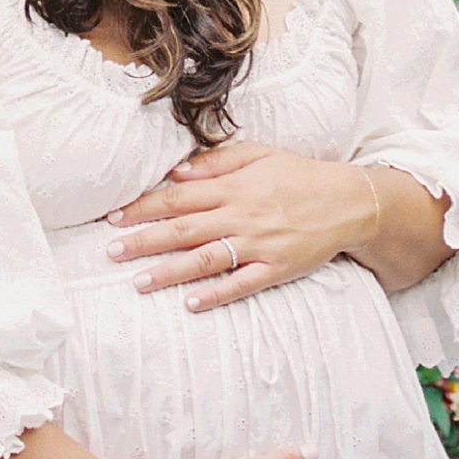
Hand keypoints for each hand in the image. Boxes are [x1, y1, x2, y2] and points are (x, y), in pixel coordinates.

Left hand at [105, 141, 376, 311]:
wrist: (347, 201)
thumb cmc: (298, 175)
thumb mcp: (259, 154)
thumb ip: (217, 162)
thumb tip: (177, 172)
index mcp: (233, 186)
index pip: (179, 197)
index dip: (144, 207)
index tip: (114, 217)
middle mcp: (241, 215)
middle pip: (184, 229)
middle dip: (145, 240)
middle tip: (111, 252)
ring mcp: (259, 244)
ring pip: (206, 259)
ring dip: (170, 271)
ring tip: (139, 282)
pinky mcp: (277, 269)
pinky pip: (242, 284)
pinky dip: (216, 294)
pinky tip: (191, 304)